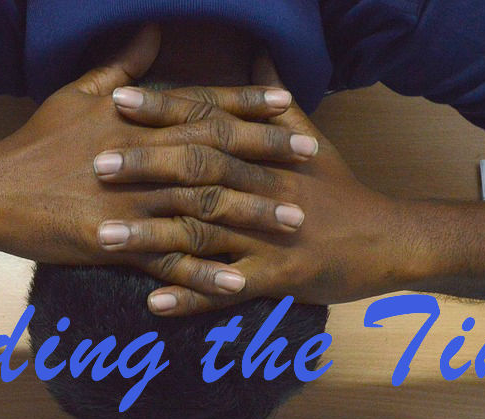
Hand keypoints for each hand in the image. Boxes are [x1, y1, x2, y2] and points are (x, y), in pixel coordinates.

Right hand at [0, 26, 323, 290]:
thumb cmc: (34, 141)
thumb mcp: (76, 92)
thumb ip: (121, 66)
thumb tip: (150, 32)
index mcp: (136, 121)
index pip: (203, 108)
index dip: (248, 107)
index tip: (290, 106)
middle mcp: (140, 157)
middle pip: (216, 154)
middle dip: (267, 157)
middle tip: (312, 162)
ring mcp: (129, 202)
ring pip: (202, 208)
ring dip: (251, 217)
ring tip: (293, 225)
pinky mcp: (113, 244)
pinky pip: (167, 262)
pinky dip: (204, 275)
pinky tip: (240, 284)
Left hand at [93, 56, 429, 314]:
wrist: (389, 240)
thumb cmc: (341, 190)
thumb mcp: (310, 137)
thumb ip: (273, 100)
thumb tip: (257, 50)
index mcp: (264, 154)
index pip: (207, 123)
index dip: (163, 110)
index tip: (117, 101)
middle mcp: (264, 189)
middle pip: (198, 172)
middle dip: (145, 167)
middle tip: (95, 165)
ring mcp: (269, 236)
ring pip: (202, 232)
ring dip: (150, 235)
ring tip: (102, 236)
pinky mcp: (279, 278)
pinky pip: (227, 288)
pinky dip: (190, 295)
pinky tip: (152, 302)